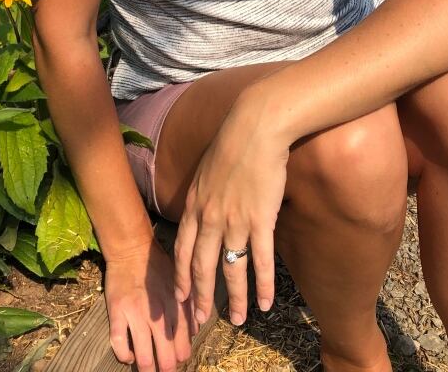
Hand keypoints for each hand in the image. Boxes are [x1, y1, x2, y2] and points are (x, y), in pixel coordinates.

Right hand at [105, 238, 196, 370]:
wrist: (132, 248)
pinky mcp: (117, 312)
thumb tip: (195, 332)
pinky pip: (119, 344)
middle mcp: (158, 314)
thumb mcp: (179, 282)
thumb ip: (189, 307)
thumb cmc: (158, 265)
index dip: (181, 356)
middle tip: (165, 370)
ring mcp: (136, 315)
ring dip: (148, 367)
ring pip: (144, 356)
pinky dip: (125, 356)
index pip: (183, 343)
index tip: (178, 360)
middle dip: (166, 368)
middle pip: (165, 356)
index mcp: (175, 306)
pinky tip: (129, 356)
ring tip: (148, 369)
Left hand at [173, 100, 288, 326]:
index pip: (181, 249)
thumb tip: (204, 209)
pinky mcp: (260, 219)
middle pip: (201, 266)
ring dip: (234, 299)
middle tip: (200, 320)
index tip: (180, 297)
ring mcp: (234, 220)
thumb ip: (203, 194)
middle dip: (200, 297)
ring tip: (239, 320)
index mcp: (194, 204)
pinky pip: (260, 261)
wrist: (255, 127)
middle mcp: (210, 217)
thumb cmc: (234, 142)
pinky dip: (263, 285)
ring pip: (231, 270)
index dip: (180, 276)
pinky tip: (266, 303)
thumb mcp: (206, 169)